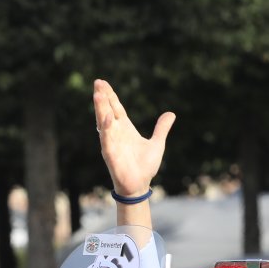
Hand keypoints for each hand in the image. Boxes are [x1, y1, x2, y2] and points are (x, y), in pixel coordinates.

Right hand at [94, 79, 174, 196]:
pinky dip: (106, 129)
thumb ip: (162, 128)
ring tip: (98, 94)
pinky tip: (107, 118)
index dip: (110, 96)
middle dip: (102, 97)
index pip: (116, 108)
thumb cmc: (144, 165)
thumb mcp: (157, 143)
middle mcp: (116, 133)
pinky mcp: (110, 154)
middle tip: (97, 82)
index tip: (102, 82)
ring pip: (104, 122)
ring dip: (101, 109)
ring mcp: (111, 142)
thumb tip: (171, 113)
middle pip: (107, 111)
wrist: (140, 184)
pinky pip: (107, 139)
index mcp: (125, 129)